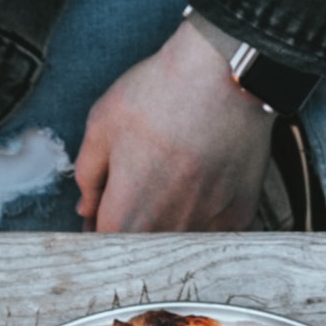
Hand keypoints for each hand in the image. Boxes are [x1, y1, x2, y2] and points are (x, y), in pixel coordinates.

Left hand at [72, 22, 274, 233]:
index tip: (101, 214)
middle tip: (138, 190)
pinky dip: (203, 216)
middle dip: (132, 227)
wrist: (224, 76)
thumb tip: (86, 207)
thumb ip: (88, 176)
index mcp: (128, 212)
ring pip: (178, 243)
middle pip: (142, 250)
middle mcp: (169, 230)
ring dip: (167, 224)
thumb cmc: (161, 93)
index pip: (104, 245)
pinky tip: (202, 183)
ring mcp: (208, 226)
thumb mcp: (102, 125)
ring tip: (172, 181)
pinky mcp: (238, 216)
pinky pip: (213, 232)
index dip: (97, 230)